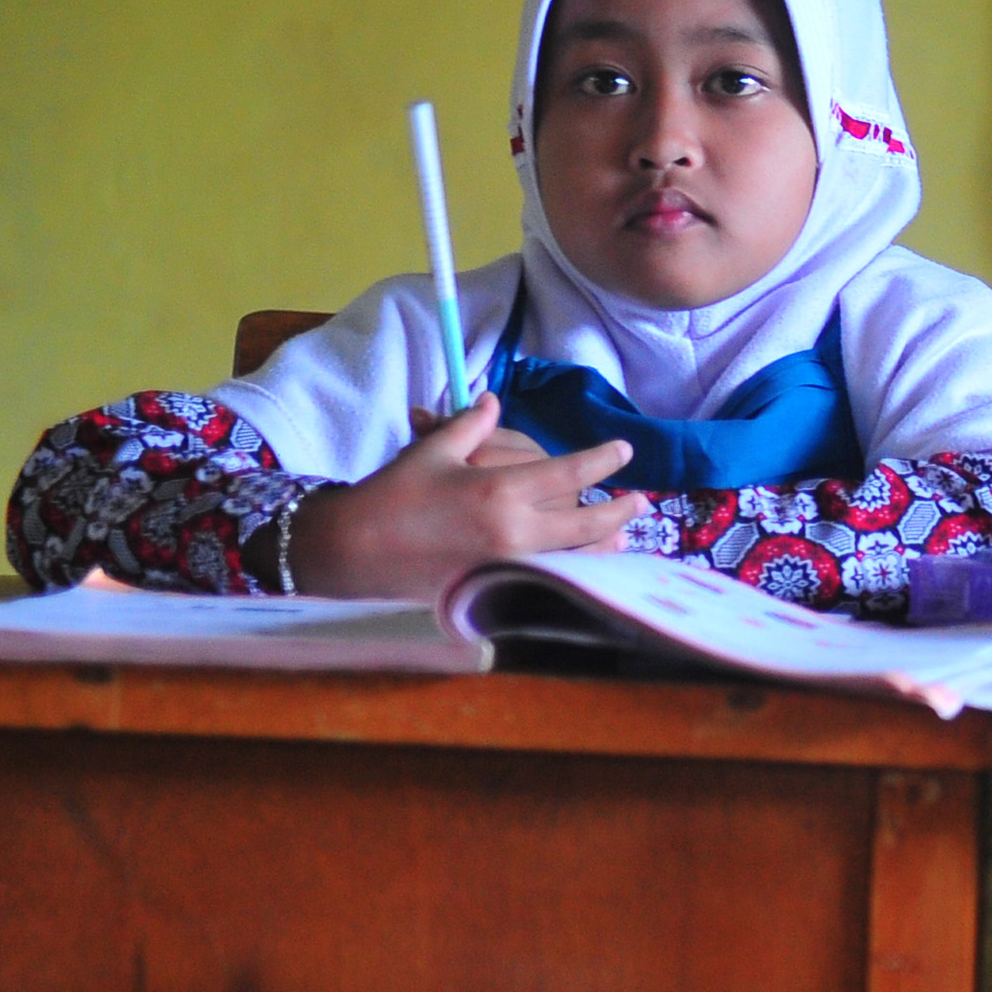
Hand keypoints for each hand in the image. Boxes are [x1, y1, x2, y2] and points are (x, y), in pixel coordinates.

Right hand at [293, 396, 645, 598]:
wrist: (351, 552)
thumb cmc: (390, 496)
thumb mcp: (431, 452)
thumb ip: (470, 425)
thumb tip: (491, 400)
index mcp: (499, 491)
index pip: (569, 474)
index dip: (602, 460)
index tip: (624, 451)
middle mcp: (512, 532)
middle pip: (586, 523)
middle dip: (618, 511)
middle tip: (640, 500)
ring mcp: (507, 567)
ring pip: (575, 559)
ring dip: (604, 547)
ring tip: (623, 537)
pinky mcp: (494, 592)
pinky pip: (548, 581)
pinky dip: (573, 573)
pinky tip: (586, 568)